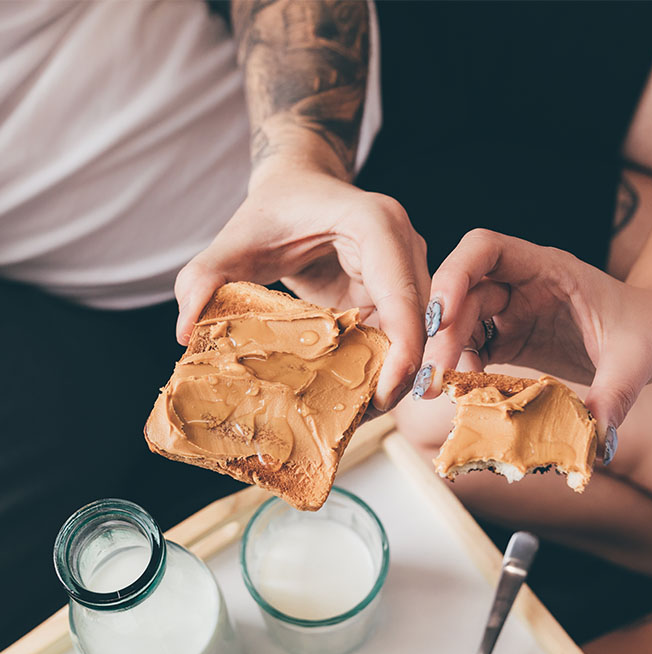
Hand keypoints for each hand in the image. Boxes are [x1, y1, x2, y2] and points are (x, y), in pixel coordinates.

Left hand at [174, 162, 429, 410]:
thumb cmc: (273, 210)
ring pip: (414, 333)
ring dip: (390, 374)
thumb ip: (205, 277)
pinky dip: (380, 364)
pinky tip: (353, 390)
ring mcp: (405, 268)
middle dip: (397, 374)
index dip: (401, 348)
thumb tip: (186, 329)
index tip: (382, 395)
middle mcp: (403, 245)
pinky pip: (397, 334)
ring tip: (356, 414)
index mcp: (375, 225)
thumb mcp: (234, 240)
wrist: (299, 188)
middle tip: (362, 419)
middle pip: (417, 322)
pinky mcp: (396, 289)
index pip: (402, 293)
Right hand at [414, 228, 651, 452]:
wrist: (650, 335)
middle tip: (432, 376)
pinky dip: (461, 369)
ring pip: (461, 322)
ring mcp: (511, 312)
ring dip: (443, 353)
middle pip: (463, 294)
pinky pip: (473, 349)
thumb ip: (614, 394)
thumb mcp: (635, 358)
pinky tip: (460, 391)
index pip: (485, 250)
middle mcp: (520, 285)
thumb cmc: (647, 329)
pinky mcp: (509, 339)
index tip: (442, 316)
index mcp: (547, 268)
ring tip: (434, 388)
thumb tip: (596, 442)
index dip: (455, 275)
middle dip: (443, 333)